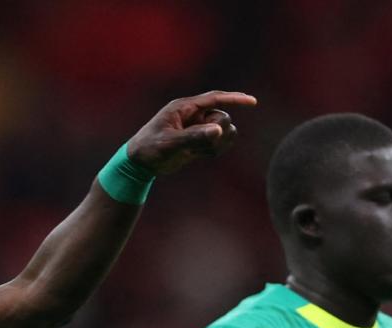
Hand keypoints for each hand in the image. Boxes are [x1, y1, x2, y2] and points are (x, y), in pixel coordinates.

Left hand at [126, 91, 257, 175]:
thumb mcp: (170, 143)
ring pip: (222, 131)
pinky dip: (213, 150)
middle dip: (218, 132)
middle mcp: (192, 115)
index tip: (253, 102)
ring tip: (198, 152)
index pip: (215, 98)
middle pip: (222, 117)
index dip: (235, 98)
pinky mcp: (197, 141)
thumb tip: (219, 130)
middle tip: (201, 145)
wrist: (139, 164)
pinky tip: (198, 156)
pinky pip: (216, 143)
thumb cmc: (149, 149)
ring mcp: (196, 128)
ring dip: (216, 143)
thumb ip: (194, 136)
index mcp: (184, 108)